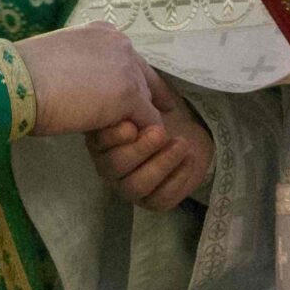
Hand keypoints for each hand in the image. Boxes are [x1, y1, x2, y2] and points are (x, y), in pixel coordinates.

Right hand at [21, 24, 162, 137]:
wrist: (17, 82)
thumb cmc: (23, 75)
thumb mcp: (61, 59)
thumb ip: (81, 67)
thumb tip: (83, 87)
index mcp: (103, 32)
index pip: (129, 59)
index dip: (132, 80)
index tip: (138, 97)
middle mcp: (120, 44)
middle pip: (144, 78)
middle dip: (143, 100)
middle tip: (143, 122)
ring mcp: (127, 69)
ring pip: (147, 101)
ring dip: (137, 121)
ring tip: (133, 140)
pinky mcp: (129, 96)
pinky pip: (149, 121)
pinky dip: (142, 136)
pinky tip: (135, 148)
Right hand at [87, 74, 214, 211]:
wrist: (188, 136)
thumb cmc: (162, 115)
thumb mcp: (150, 95)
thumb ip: (143, 88)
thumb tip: (139, 87)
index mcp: (103, 140)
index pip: (99, 143)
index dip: (113, 136)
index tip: (131, 125)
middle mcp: (109, 167)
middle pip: (115, 166)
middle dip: (140, 149)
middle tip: (161, 132)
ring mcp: (128, 187)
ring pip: (136, 186)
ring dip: (161, 164)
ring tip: (181, 145)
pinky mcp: (151, 201)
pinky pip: (159, 199)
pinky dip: (177, 179)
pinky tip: (189, 159)